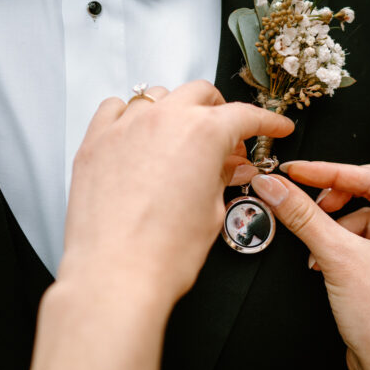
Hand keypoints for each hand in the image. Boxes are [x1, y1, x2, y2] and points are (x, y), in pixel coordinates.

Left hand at [59, 81, 293, 310]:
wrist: (115, 275)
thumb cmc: (164, 253)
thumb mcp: (211, 213)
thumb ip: (222, 179)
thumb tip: (230, 167)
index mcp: (202, 133)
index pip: (244, 115)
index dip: (267, 123)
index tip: (274, 128)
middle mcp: (163, 120)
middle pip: (199, 94)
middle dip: (219, 111)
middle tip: (227, 140)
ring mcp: (125, 127)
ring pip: (157, 96)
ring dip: (175, 110)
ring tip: (180, 139)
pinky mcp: (95, 142)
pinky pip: (114, 109)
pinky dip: (130, 115)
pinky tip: (137, 135)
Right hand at [250, 161, 369, 369]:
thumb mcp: (339, 259)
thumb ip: (304, 217)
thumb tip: (276, 187)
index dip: (332, 172)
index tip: (297, 172)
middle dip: (339, 195)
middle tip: (309, 197)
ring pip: (368, 216)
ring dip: (336, 228)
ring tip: (317, 251)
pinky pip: (367, 238)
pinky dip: (342, 246)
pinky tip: (324, 264)